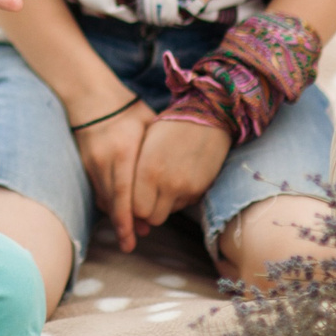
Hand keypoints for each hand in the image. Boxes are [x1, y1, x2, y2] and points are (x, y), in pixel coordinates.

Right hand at [72, 98, 154, 251]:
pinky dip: (108, 204)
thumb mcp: (149, 124)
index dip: (130, 216)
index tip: (139, 234)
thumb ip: (160, 149)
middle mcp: (105, 160)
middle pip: (113, 201)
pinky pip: (97, 190)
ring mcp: (92, 163)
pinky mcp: (85, 164)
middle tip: (131, 245)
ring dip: (115, 217)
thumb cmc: (127, 109)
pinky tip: (118, 214)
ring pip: (103, 198)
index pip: (125, 191)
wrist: (91, 97)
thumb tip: (178, 172)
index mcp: (124, 151)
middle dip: (122, 225)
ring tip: (128, 236)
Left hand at [128, 116, 230, 233]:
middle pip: (153, 217)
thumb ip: (135, 172)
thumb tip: (128, 198)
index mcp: (148, 171)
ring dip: (164, 204)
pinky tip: (179, 179)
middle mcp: (168, 184)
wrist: (207, 118)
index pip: (136, 209)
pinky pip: (184, 204)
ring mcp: (187, 190)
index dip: (134, 206)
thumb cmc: (169, 127)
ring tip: (164, 182)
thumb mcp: (145, 145)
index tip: (134, 197)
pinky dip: (179, 198)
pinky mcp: (201, 190)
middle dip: (148, 210)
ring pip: (169, 212)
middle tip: (148, 195)